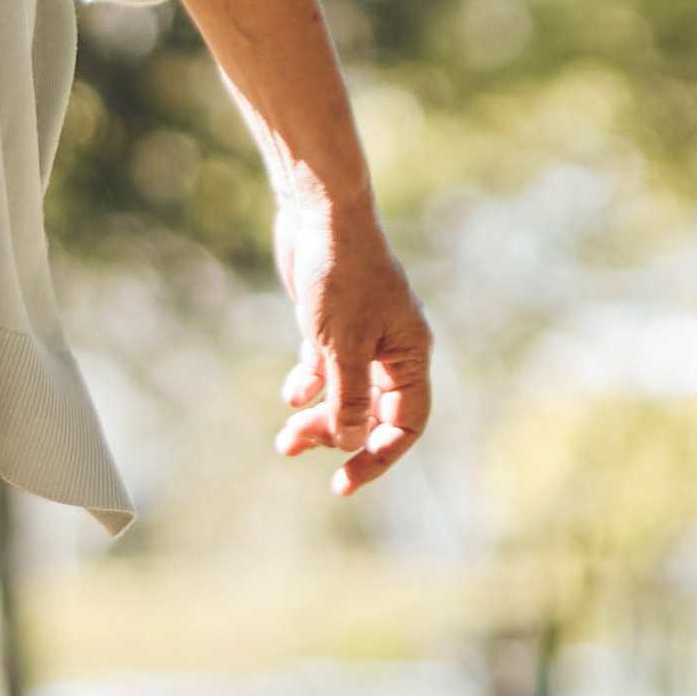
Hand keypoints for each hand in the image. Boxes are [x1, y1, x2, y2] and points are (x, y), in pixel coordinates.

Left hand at [273, 188, 433, 498]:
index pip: (406, 423)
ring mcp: (364, 335)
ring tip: (286, 438)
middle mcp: (393, 349)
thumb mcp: (344, 348)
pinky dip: (310, 384)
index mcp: (410, 355)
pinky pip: (327, 368)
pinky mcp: (334, 322)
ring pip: (345, 392)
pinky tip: (293, 393)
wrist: (319, 214)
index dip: (379, 455)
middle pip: (372, 413)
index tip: (344, 481)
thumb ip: (349, 400)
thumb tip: (352, 443)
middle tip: (293, 448)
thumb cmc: (341, 277)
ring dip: (318, 417)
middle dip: (336, 436)